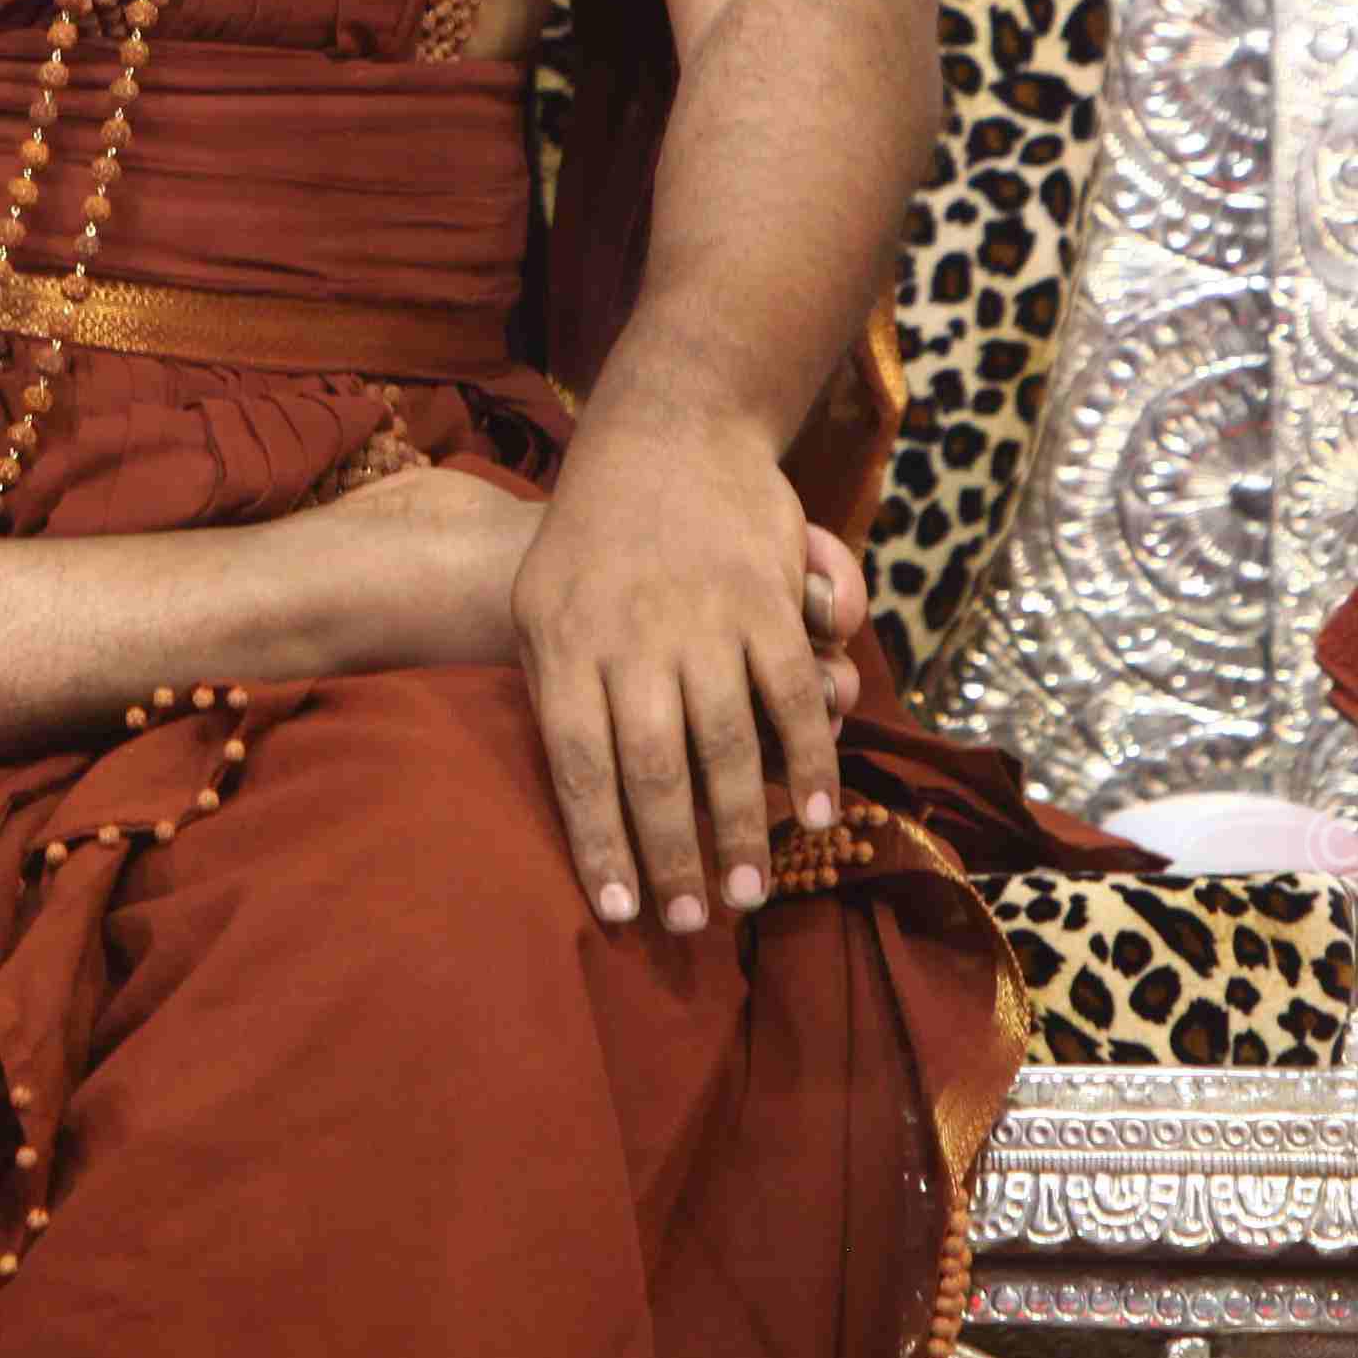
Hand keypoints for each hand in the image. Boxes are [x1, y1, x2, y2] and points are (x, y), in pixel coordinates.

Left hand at [508, 389, 849, 936]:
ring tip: (748, 895)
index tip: (617, 911)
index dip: (598, 843)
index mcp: (564, 645)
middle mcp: (633, 639)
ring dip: (744, 829)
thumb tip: (570, 791)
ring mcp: (705, 621)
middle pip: (654, 771)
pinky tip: (820, 816)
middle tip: (693, 923)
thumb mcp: (537, 601)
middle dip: (674, 857)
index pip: (575, 766)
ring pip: (728, 746)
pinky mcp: (766, 605)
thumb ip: (550, 688)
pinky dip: (813, 761)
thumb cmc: (590, 537)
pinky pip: (794, 696)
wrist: (668, 434)